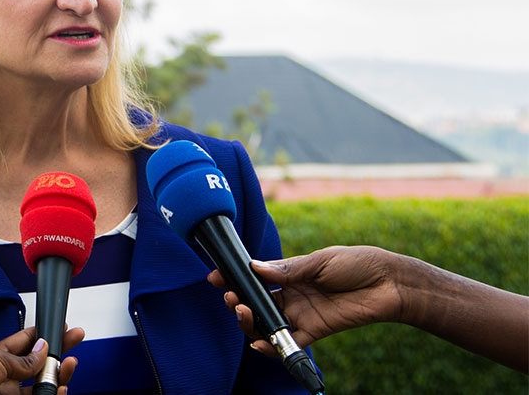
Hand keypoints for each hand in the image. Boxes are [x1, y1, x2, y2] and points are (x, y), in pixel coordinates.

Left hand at [0, 326, 84, 394]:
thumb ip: (22, 358)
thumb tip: (43, 349)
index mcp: (0, 356)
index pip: (28, 341)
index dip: (46, 333)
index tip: (62, 327)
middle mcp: (6, 374)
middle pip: (39, 362)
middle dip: (58, 351)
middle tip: (74, 340)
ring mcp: (9, 392)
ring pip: (40, 383)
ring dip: (57, 374)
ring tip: (67, 365)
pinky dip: (51, 394)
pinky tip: (58, 389)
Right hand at [208, 245, 403, 355]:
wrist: (389, 283)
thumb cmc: (357, 264)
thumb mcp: (320, 260)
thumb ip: (288, 269)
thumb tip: (255, 268)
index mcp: (290, 274)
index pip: (256, 279)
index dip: (235, 278)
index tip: (216, 276)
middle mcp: (292, 295)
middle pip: (256, 303)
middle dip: (237, 301)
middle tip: (230, 297)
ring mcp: (301, 314)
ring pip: (266, 323)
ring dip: (249, 321)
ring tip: (242, 312)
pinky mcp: (314, 331)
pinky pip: (288, 342)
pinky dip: (271, 345)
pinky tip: (259, 342)